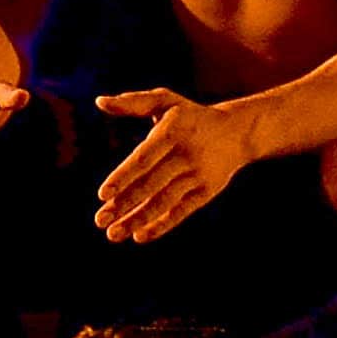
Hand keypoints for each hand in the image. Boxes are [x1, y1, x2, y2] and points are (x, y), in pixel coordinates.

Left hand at [88, 87, 256, 246]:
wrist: (237, 131)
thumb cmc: (189, 115)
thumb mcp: (165, 101)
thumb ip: (132, 102)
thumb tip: (99, 101)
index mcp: (173, 130)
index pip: (144, 157)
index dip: (123, 176)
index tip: (102, 194)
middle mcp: (187, 154)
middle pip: (151, 184)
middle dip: (124, 204)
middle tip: (99, 220)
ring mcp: (198, 175)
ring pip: (164, 201)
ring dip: (137, 219)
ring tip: (113, 234)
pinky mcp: (207, 191)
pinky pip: (181, 211)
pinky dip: (161, 225)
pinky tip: (139, 236)